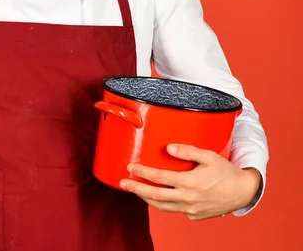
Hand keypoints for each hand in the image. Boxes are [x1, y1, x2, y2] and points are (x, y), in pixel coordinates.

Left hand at [120, 144, 261, 220]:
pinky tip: (156, 197)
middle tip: (123, 183)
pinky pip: (174, 210)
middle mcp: (188, 199)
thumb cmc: (226, 172)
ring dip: (146, 198)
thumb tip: (169, 148)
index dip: (142, 172)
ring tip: (135, 190)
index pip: (159, 177)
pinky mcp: (194, 216)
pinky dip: (162, 204)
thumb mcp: (208, 156)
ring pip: (162, 206)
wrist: (243, 192)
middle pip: (155, 196)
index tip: (130, 167)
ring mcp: (191, 210)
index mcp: (190, 183)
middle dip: (136, 188)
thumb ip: (188, 151)